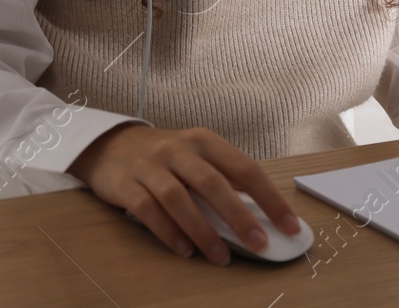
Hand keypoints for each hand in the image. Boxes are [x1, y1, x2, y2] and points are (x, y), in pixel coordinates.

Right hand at [66, 124, 303, 265]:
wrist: (108, 144)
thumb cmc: (163, 157)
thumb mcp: (195, 156)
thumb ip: (223, 179)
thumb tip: (261, 215)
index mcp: (203, 141)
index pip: (244, 167)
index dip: (269, 197)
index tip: (289, 225)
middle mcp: (177, 149)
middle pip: (212, 182)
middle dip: (239, 216)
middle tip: (259, 244)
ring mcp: (149, 166)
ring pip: (179, 198)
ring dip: (203, 230)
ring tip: (221, 257)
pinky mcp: (125, 184)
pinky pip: (148, 210)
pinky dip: (168, 231)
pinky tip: (184, 250)